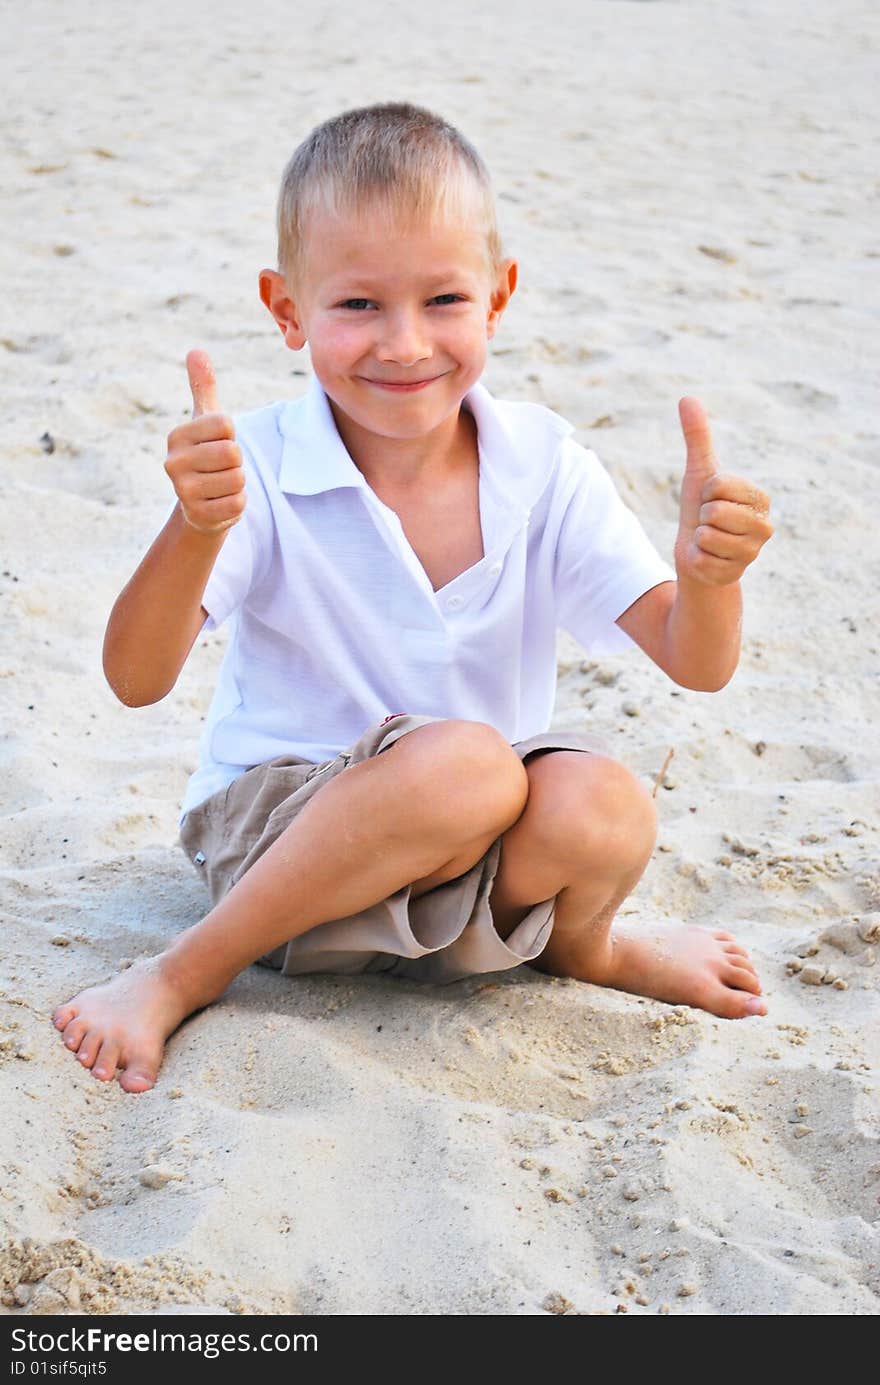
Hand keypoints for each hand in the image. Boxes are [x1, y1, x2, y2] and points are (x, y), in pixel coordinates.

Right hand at [164, 350, 246, 534]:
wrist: (201, 505)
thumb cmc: (207, 454)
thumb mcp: (206, 420)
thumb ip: (203, 387)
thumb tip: (196, 350)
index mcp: (177, 435)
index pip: (225, 425)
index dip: (231, 435)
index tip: (218, 443)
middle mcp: (173, 462)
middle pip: (232, 453)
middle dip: (236, 462)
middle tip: (222, 468)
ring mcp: (183, 491)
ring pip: (237, 479)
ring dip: (237, 483)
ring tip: (220, 485)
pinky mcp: (198, 515)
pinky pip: (237, 502)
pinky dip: (237, 503)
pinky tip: (221, 502)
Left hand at [674, 397, 772, 585]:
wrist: (698, 554)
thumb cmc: (701, 509)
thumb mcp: (699, 472)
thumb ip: (697, 437)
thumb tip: (687, 397)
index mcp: (760, 498)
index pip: (719, 485)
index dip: (705, 492)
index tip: (710, 500)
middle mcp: (764, 526)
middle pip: (714, 511)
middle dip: (701, 517)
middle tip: (708, 523)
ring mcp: (751, 554)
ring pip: (706, 536)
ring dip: (698, 539)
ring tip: (708, 541)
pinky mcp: (732, 576)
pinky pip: (699, 561)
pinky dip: (695, 560)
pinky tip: (706, 561)